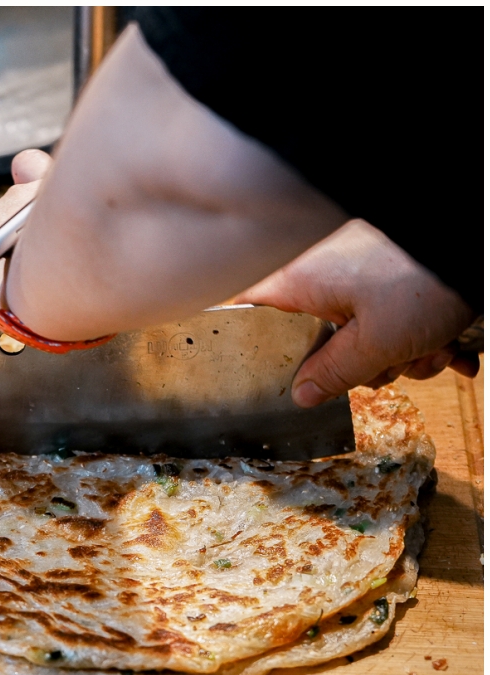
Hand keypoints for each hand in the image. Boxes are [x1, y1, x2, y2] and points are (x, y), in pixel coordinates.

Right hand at [234, 219, 479, 406]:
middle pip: (318, 338)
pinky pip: (390, 319)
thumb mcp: (378, 341)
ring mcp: (358, 275)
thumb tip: (301, 395)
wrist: (478, 241)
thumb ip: (334, 372)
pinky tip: (446, 344)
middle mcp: (322, 275)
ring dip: (402, 354)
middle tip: (390, 364)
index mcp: (301, 283)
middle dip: (361, 364)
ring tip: (432, 347)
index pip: (247, 312)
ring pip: (362, 335)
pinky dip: (420, 337)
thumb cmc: (426, 279)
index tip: (267, 374)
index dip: (250, 345)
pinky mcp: (390, 277)